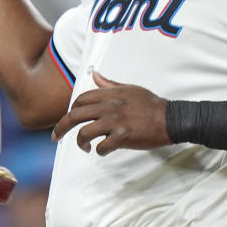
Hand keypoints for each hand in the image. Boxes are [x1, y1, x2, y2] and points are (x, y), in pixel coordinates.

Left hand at [51, 72, 170, 155]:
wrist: (170, 119)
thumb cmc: (150, 104)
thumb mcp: (129, 88)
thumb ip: (109, 84)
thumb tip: (94, 74)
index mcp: (110, 94)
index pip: (80, 100)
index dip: (71, 110)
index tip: (68, 119)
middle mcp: (109, 107)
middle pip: (75, 116)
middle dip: (61, 127)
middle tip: (56, 137)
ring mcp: (116, 122)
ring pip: (84, 133)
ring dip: (80, 143)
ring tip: (85, 147)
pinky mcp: (123, 137)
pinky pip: (102, 147)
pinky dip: (99, 151)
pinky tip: (103, 150)